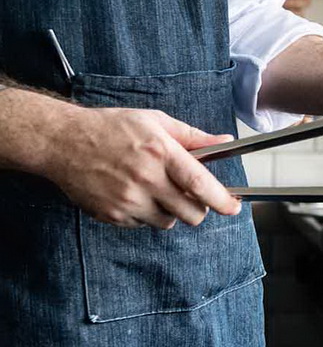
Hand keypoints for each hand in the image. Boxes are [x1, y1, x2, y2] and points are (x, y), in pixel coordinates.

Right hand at [45, 107, 241, 229]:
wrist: (63, 142)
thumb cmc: (112, 128)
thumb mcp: (156, 121)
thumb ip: (193, 136)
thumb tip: (224, 141)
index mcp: (160, 153)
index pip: (200, 185)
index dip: (222, 200)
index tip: (234, 206)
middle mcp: (145, 179)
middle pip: (190, 213)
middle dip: (199, 208)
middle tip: (193, 196)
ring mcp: (127, 200)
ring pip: (169, 222)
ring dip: (171, 212)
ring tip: (157, 189)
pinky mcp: (112, 215)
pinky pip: (143, 225)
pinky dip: (147, 214)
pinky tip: (135, 193)